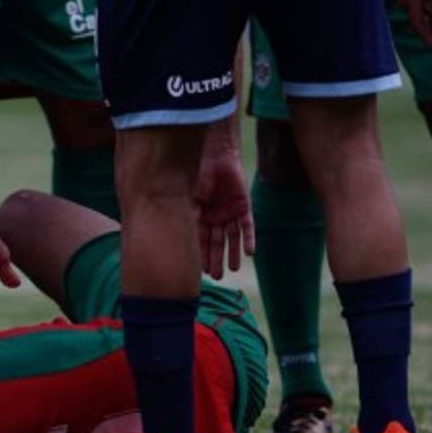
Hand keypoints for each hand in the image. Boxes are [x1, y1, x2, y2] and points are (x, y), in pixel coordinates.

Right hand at [194, 150, 254, 279]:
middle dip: (216, 259)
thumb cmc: (199, 175)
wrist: (217, 156)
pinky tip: (250, 253)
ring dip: (233, 253)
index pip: (200, 241)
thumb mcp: (191, 198)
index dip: (201, 256)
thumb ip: (190, 216)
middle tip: (217, 277)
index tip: (201, 272)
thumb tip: (181, 238)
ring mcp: (230, 213)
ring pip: (232, 238)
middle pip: (216, 243)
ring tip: (233, 269)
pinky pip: (247, 226)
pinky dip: (249, 239)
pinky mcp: (244, 207)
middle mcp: (215, 218)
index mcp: (201, 217)